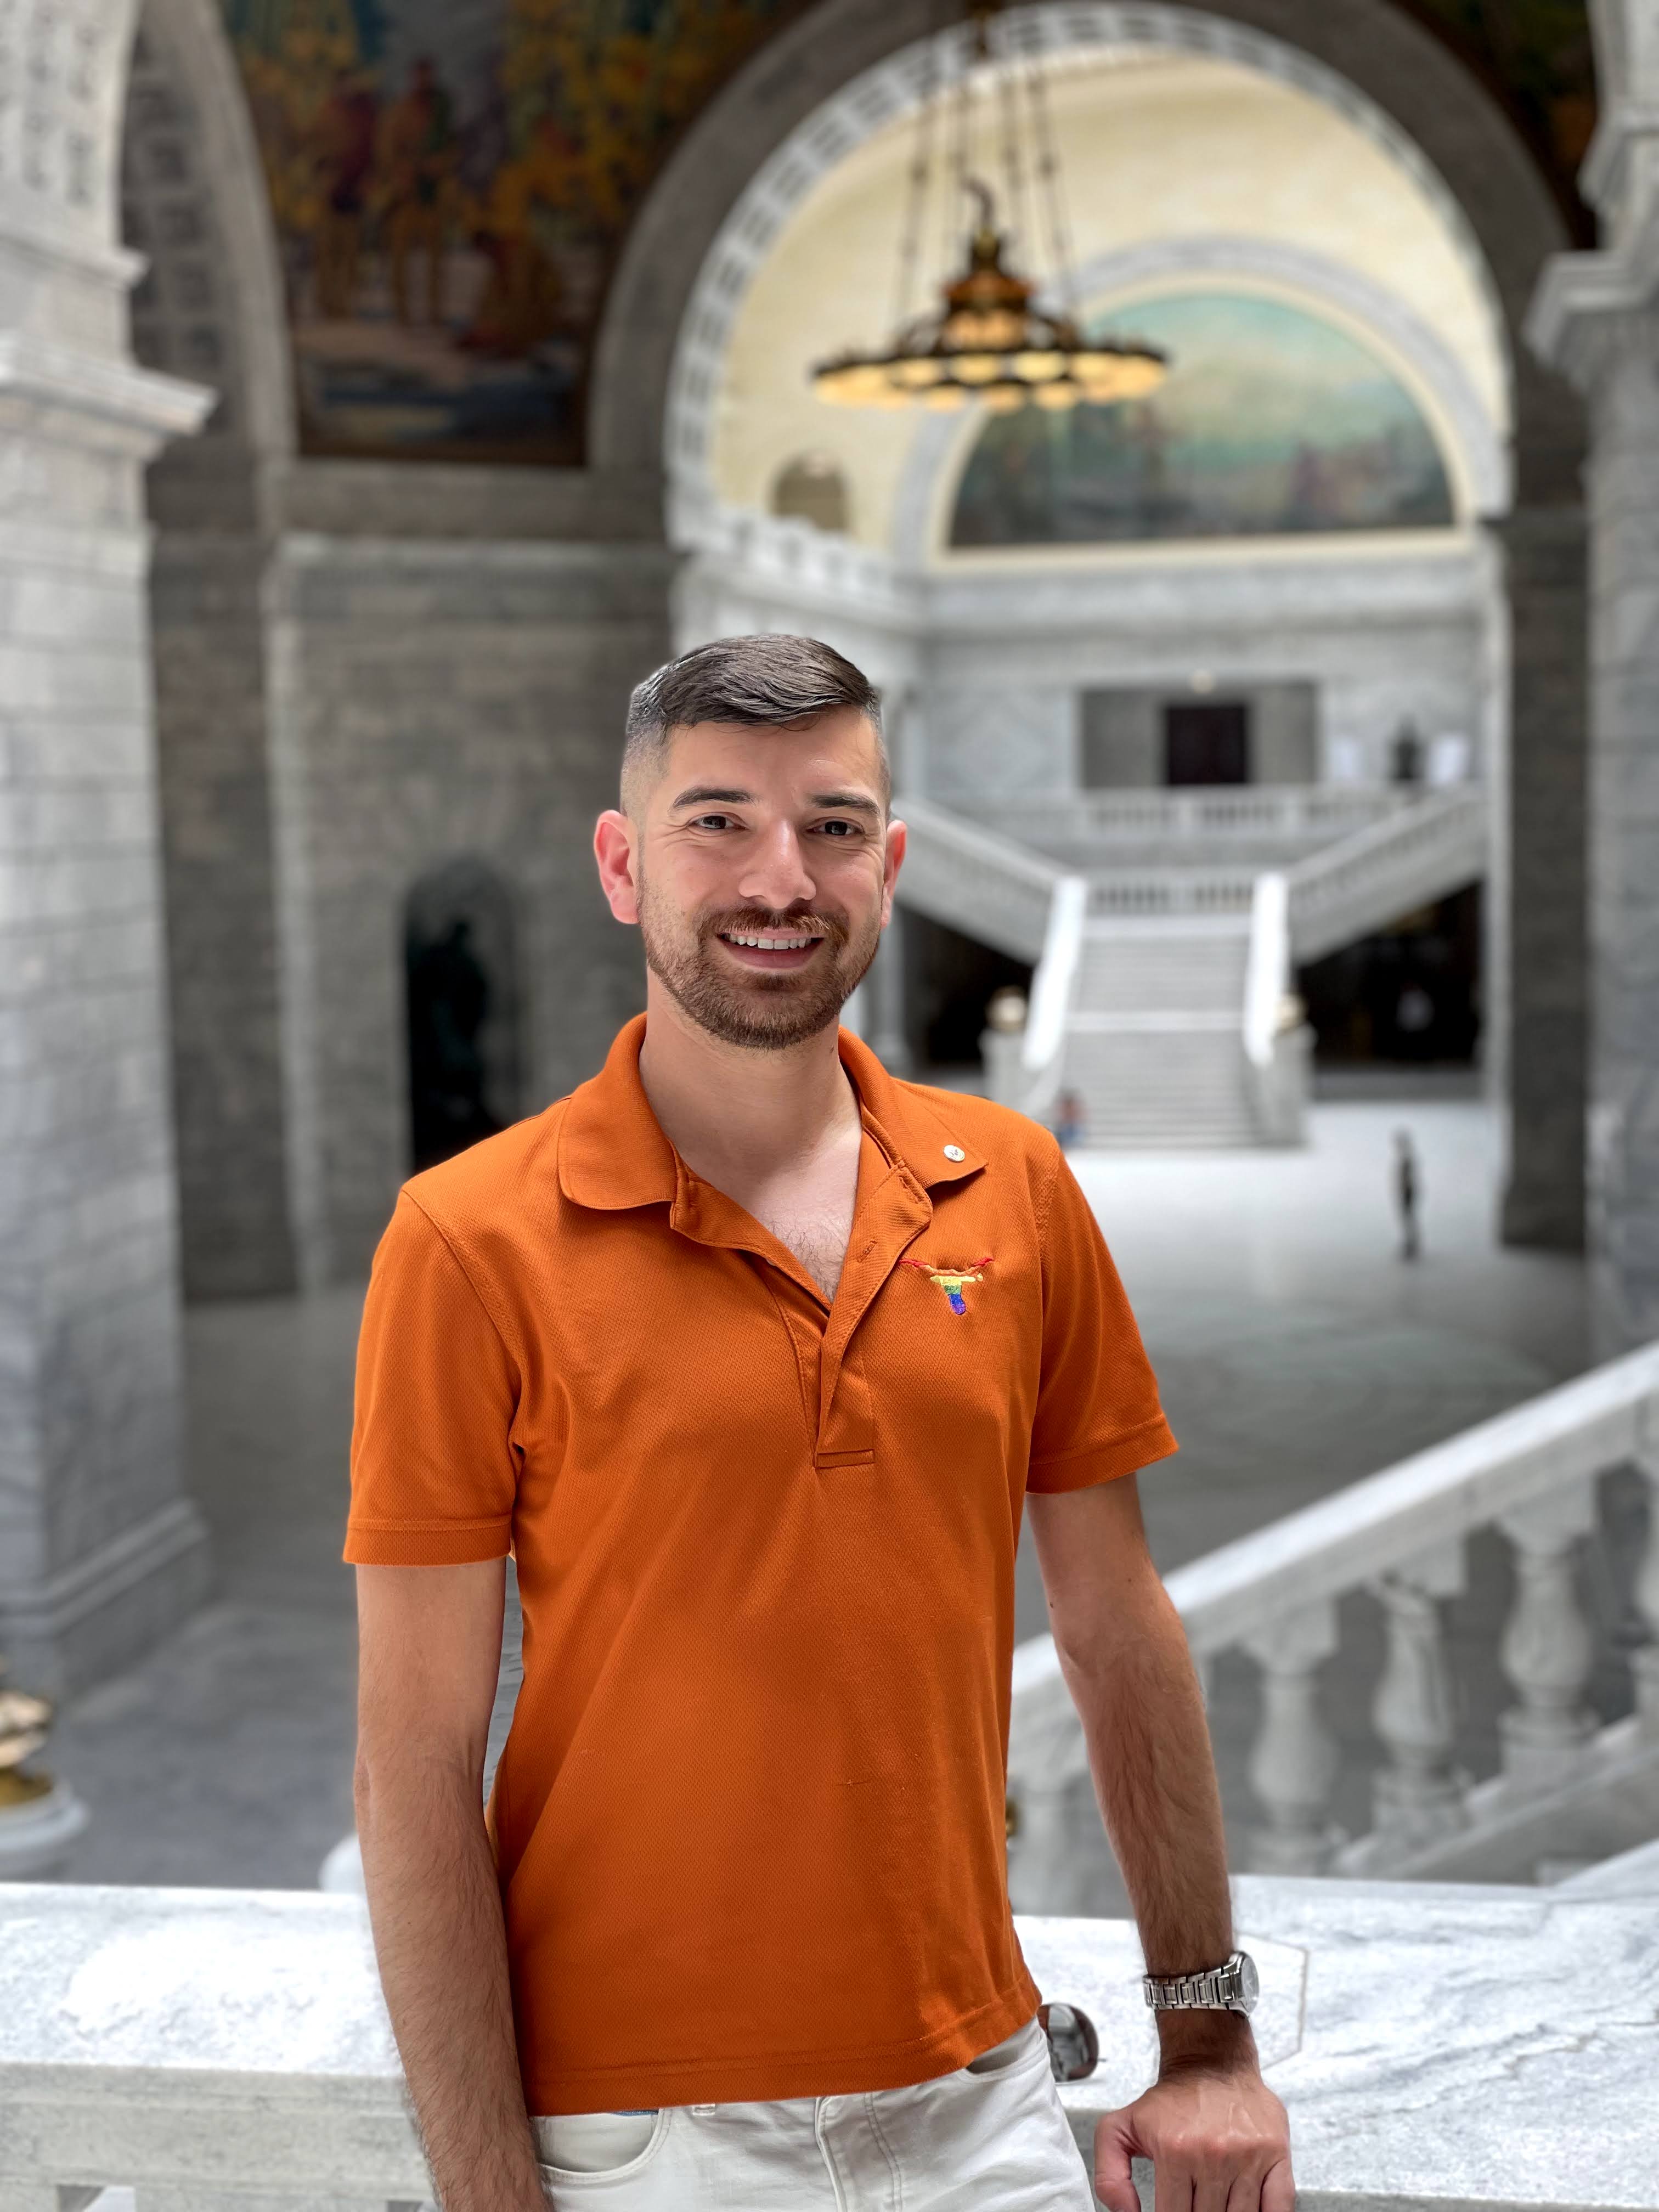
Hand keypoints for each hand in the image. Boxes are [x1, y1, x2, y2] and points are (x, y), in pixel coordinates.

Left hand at [1092, 2055, 1292, 2211]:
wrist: (1211, 2061)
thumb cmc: (1170, 2101)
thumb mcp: (1120, 2127)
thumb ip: (1109, 2175)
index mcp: (1174, 2151)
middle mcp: (1212, 2155)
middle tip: (1196, 2205)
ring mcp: (1248, 2156)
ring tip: (1217, 2206)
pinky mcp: (1276, 2153)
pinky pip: (1279, 2206)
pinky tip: (1249, 2211)